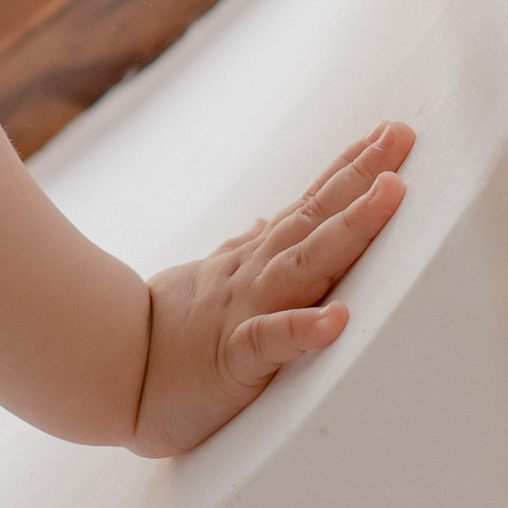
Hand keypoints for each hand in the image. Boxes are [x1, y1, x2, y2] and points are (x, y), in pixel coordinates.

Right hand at [130, 122, 413, 457]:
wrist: (106, 374)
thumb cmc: (165, 338)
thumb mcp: (208, 283)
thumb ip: (241, 251)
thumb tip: (267, 221)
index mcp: (253, 264)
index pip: (309, 207)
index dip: (350, 170)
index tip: (388, 133)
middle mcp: (254, 276)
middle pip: (315, 219)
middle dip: (361, 177)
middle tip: (400, 136)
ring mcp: (244, 312)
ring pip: (304, 265)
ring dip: (349, 228)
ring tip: (389, 196)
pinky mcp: (234, 360)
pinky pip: (271, 341)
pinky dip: (305, 328)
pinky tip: (339, 319)